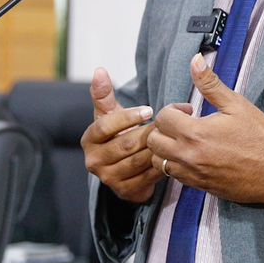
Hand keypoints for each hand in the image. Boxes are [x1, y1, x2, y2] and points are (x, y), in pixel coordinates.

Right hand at [81, 67, 162, 203]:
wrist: (124, 166)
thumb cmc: (117, 134)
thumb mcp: (109, 114)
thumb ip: (103, 94)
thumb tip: (99, 70)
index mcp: (89, 140)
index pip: (106, 126)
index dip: (128, 117)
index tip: (150, 109)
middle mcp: (94, 162)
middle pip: (125, 144)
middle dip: (150, 132)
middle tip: (171, 121)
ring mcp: (108, 179)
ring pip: (138, 160)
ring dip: (158, 147)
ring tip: (175, 136)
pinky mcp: (124, 192)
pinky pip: (148, 177)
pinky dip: (162, 165)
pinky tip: (173, 154)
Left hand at [148, 54, 263, 204]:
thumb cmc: (260, 138)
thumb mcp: (237, 105)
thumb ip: (211, 84)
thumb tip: (195, 60)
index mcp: (195, 133)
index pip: (162, 118)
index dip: (173, 109)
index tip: (189, 110)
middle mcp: (188, 156)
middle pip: (153, 141)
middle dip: (164, 128)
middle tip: (183, 124)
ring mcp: (191, 174)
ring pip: (158, 162)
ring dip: (166, 149)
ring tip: (184, 141)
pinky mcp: (198, 186)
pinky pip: (172, 176)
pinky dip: (176, 164)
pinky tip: (193, 156)